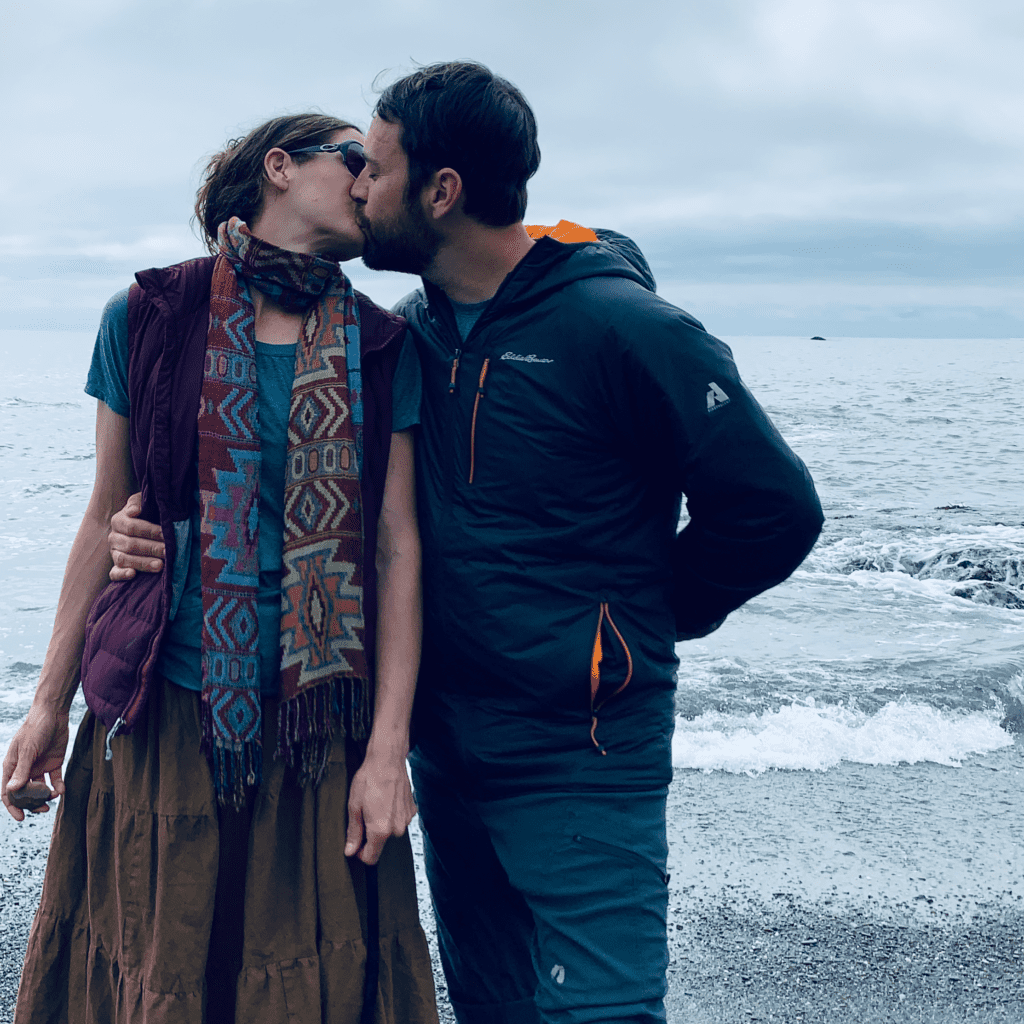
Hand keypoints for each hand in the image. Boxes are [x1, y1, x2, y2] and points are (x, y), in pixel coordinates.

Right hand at [2, 705, 69, 821]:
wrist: (54, 713)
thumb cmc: (35, 729)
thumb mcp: (28, 750)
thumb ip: (22, 770)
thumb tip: (12, 790)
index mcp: (12, 766)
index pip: (8, 792)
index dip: (13, 806)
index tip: (21, 818)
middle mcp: (25, 769)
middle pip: (26, 793)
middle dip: (32, 803)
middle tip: (43, 809)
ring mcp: (39, 766)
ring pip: (41, 788)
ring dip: (46, 796)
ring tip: (54, 796)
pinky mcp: (54, 762)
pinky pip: (55, 779)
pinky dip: (58, 786)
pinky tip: (62, 789)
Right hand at [109, 491, 164, 580]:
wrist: (145, 524)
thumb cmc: (148, 512)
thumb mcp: (144, 502)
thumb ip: (138, 502)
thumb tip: (134, 510)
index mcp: (119, 521)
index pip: (132, 527)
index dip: (150, 531)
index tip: (165, 534)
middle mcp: (114, 537)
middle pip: (130, 545)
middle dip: (151, 548)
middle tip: (168, 551)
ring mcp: (114, 553)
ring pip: (124, 559)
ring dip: (142, 563)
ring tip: (160, 566)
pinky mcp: (116, 567)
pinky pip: (114, 573)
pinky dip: (122, 575)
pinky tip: (133, 575)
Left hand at [345, 751, 415, 864]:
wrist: (388, 760)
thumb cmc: (369, 779)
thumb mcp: (354, 806)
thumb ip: (353, 832)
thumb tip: (350, 851)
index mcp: (380, 830)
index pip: (371, 858)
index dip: (360, 854)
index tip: (355, 843)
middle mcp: (397, 829)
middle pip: (380, 844)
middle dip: (370, 835)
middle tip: (363, 815)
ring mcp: (406, 819)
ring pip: (390, 831)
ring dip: (382, 824)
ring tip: (375, 804)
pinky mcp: (412, 810)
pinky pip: (398, 820)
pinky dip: (392, 814)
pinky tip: (386, 800)